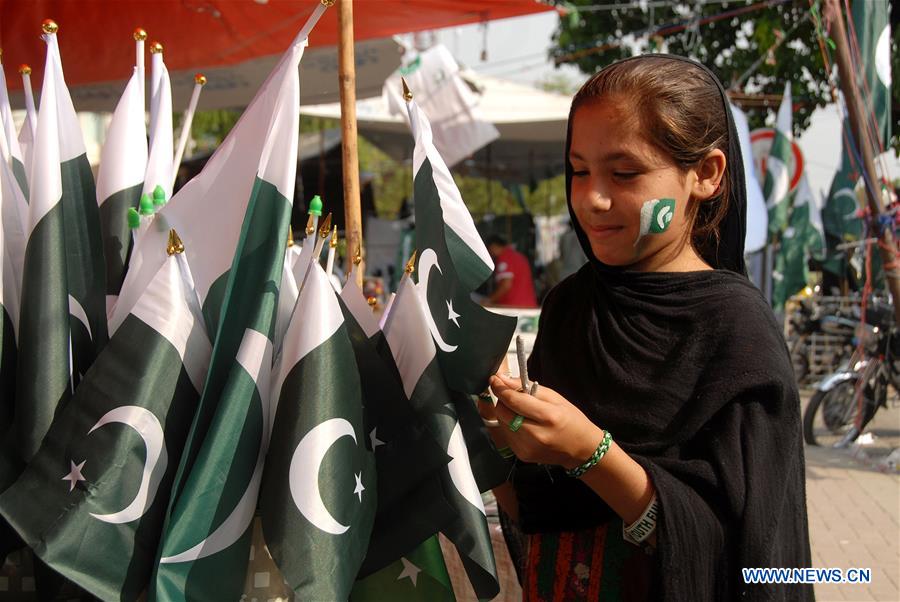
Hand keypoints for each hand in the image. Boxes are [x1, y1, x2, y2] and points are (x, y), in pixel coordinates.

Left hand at [489, 374, 604, 468]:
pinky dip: (510, 425)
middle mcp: (535, 434)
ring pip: (502, 423)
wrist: (582, 450)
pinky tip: (523, 423)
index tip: (495, 378)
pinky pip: (507, 434)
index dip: (500, 388)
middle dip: (502, 400)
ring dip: (506, 413)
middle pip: (503, 412)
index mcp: (548, 416)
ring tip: (521, 411)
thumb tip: (504, 379)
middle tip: (510, 394)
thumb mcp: (555, 398)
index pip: (514, 401)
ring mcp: (527, 447)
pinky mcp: (522, 455)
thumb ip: (528, 388)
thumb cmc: (572, 420)